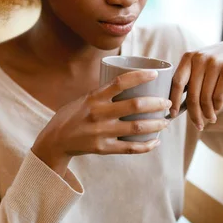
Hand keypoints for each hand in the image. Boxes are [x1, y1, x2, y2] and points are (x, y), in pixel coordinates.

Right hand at [32, 70, 170, 176]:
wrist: (55, 141)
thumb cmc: (72, 115)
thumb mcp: (84, 99)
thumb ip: (104, 94)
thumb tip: (130, 85)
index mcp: (94, 97)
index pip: (121, 82)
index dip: (140, 76)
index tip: (155, 74)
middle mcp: (98, 114)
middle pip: (135, 106)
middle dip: (156, 103)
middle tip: (167, 102)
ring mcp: (101, 132)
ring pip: (136, 127)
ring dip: (155, 124)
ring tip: (165, 121)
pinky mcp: (103, 148)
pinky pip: (130, 148)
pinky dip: (146, 145)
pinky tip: (155, 141)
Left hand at [169, 38, 222, 129]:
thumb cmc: (214, 64)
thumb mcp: (199, 65)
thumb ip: (188, 80)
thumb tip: (175, 107)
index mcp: (188, 57)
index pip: (176, 82)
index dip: (174, 100)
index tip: (172, 115)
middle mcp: (200, 58)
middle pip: (193, 94)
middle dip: (194, 114)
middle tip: (198, 125)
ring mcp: (215, 63)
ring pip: (206, 98)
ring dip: (208, 113)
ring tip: (210, 118)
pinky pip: (219, 97)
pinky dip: (217, 107)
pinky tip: (217, 109)